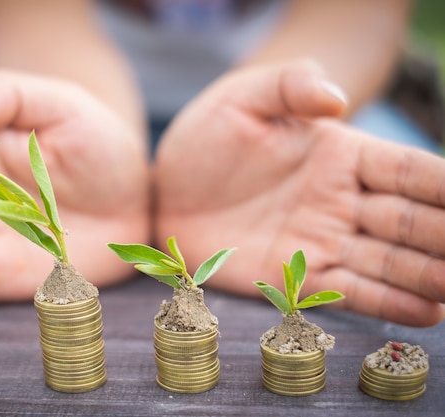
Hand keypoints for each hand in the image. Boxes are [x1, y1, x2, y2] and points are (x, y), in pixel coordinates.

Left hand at [154, 60, 444, 326]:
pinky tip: (427, 312)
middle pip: (410, 221)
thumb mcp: (241, 99)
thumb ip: (289, 87)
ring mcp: (322, 241)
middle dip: (443, 237)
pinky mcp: (297, 276)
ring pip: (389, 261)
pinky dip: (389, 302)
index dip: (442, 185)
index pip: (406, 170)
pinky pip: (350, 291)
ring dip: (428, 276)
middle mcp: (341, 201)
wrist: (165, 192)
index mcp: (339, 155)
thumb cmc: (204, 139)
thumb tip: (336, 98)